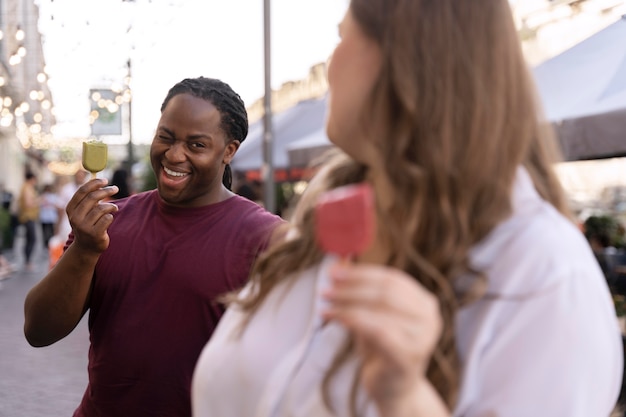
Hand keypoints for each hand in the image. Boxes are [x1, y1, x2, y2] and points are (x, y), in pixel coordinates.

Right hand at [66, 178, 118, 253]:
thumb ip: (88, 198)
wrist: (87, 247)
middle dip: (106, 191)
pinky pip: (107, 218)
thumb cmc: (88, 224)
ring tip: (114, 208)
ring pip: (101, 208)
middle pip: (93, 197)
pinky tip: (110, 218)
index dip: (94, 184)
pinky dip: (111, 216)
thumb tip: (98, 179)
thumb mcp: (83, 211)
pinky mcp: (94, 234)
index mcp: (70, 209)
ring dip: (111, 206)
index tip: (105, 180)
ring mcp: (84, 227)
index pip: (82, 191)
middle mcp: (75, 217)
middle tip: (115, 188)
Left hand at [321, 262, 446, 415]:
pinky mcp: (408, 356)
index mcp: (424, 302)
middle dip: (351, 287)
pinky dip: (351, 320)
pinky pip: (376, 330)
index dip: (361, 272)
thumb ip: (361, 290)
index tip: (334, 271)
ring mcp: (422, 338)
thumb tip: (339, 263)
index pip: (391, 278)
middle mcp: (429, 317)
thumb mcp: (372, 315)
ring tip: (325, 305)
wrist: (394, 389)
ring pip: (378, 310)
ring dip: (346, 304)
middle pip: (385, 292)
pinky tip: (334, 318)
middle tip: (326, 288)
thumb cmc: (382, 349)